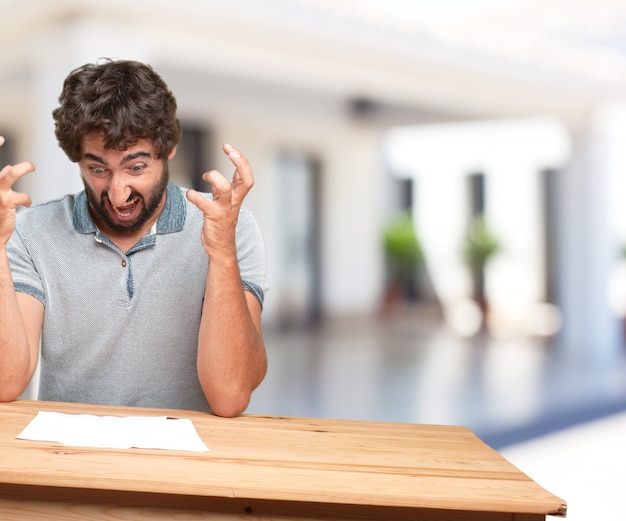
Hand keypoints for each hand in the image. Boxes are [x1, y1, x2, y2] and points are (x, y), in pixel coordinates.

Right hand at [0, 137, 34, 245]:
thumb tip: (7, 168)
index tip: (1, 138)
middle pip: (3, 170)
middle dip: (6, 155)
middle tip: (10, 145)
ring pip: (10, 173)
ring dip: (23, 167)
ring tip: (32, 166)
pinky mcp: (4, 202)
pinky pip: (22, 195)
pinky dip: (26, 198)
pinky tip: (26, 204)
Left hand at [186, 143, 253, 258]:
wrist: (221, 248)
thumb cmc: (221, 225)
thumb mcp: (224, 204)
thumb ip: (221, 190)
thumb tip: (213, 176)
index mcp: (237, 196)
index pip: (246, 175)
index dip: (240, 159)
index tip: (229, 148)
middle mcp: (234, 201)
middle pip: (246, 179)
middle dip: (240, 161)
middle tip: (229, 149)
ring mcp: (225, 209)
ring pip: (225, 189)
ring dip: (214, 177)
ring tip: (205, 175)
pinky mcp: (213, 217)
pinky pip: (204, 203)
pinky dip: (194, 196)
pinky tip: (189, 194)